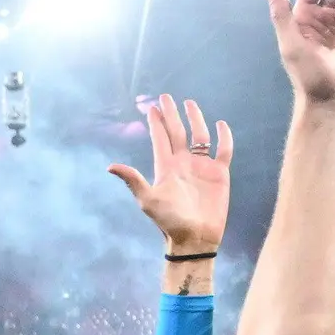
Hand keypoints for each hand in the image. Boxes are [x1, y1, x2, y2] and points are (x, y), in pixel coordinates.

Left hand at [107, 94, 229, 254]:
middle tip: (166, 97)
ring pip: (199, 136)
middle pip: (177, 132)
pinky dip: (224, 137)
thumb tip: (110, 166)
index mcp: (166, 167)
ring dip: (195, 119)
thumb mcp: (148, 200)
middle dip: (171, 115)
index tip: (151, 107)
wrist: (195, 237)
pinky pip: (223, 150)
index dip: (156, 123)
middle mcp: (183, 163)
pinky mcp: (219, 173)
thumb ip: (133, 180)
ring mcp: (201, 166)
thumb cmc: (169, 221)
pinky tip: (221, 124)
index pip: (160, 139)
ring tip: (189, 103)